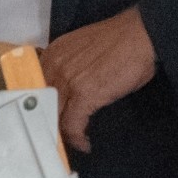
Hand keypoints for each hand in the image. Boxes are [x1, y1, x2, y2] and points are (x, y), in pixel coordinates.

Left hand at [42, 7, 157, 152]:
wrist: (141, 34)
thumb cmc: (121, 40)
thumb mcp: (83, 49)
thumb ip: (70, 66)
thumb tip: (70, 88)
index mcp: (53, 54)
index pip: (36, 87)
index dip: (40, 105)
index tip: (48, 117)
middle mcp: (54, 66)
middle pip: (41, 104)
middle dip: (48, 121)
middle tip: (57, 134)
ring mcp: (68, 81)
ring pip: (54, 116)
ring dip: (61, 133)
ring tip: (69, 142)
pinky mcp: (84, 95)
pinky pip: (72, 125)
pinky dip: (77, 138)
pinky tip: (84, 144)